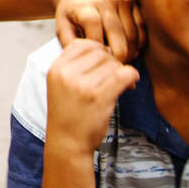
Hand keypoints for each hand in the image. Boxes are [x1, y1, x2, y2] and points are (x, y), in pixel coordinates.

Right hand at [45, 40, 138, 154]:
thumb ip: (75, 65)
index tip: (102, 65)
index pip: (81, 43)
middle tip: (116, 75)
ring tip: (121, 84)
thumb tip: (106, 49)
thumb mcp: (61, 84)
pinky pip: (124, 74)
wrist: (67, 143)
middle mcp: (67, 74)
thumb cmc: (67, 115)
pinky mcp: (100, 97)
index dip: (96, 51)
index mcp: (56, 68)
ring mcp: (83, 85)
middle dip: (111, 61)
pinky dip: (131, 77)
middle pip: (99, 51)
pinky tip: (130, 85)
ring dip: (121, 71)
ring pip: (113, 63)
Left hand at [54, 0, 143, 62]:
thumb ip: (72, 46)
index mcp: (85, 7)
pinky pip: (141, 29)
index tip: (98, 62)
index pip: (95, 30)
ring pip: (132, 35)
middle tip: (113, 69)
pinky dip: (139, 44)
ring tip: (120, 62)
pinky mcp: (132, 2)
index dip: (99, 50)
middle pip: (118, 34)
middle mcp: (105, 1)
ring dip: (130, 53)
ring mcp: (120, 0)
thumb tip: (89, 63)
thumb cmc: (71, 18)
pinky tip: (129, 52)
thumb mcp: (63, 30)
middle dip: (117, 57)